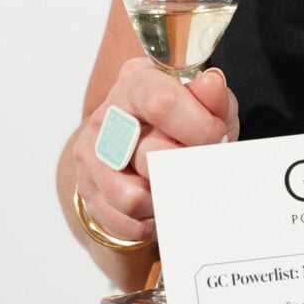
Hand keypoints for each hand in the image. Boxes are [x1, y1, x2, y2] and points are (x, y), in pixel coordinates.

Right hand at [72, 61, 237, 246]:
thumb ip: (213, 98)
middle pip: (151, 155)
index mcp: (137, 81)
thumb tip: (211, 83)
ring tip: (177, 186)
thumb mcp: (206, 107)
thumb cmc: (181, 124)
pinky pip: (125, 220)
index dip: (198, 129)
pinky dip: (151, 221)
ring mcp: (93, 152)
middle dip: (185, 169)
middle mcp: (108, 113)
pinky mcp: (87, 187)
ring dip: (166, 200)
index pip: (162, 103)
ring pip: (133, 197)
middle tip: (197, 166)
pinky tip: (160, 204)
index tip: (215, 139)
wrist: (140, 149)